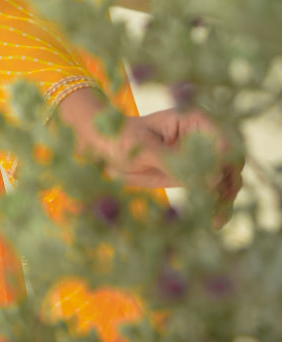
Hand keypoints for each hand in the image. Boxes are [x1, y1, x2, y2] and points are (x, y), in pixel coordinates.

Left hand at [132, 107, 243, 224]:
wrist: (109, 147)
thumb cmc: (123, 137)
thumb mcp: (143, 148)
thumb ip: (174, 161)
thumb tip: (210, 179)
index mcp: (193, 120)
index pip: (222, 137)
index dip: (225, 157)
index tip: (215, 178)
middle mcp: (203, 137)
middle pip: (231, 159)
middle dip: (231, 181)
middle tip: (220, 201)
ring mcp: (202, 157)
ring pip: (228, 178)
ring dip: (227, 198)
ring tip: (217, 218)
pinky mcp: (197, 176)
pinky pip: (215, 191)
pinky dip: (218, 205)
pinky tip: (215, 221)